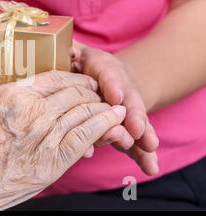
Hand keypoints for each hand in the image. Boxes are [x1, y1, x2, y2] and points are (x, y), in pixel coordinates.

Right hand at [0, 71, 126, 209]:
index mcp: (8, 94)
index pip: (52, 77)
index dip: (72, 77)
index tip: (80, 80)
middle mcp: (29, 110)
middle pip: (72, 93)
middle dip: (90, 90)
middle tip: (100, 92)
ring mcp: (41, 135)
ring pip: (82, 112)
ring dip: (103, 107)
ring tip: (116, 107)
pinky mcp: (49, 162)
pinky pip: (84, 137)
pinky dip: (103, 126)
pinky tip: (115, 121)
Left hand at [71, 41, 158, 175]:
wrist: (107, 75)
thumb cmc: (84, 64)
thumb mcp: (78, 51)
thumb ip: (70, 49)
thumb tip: (65, 48)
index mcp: (104, 69)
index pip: (108, 76)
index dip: (111, 86)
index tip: (116, 97)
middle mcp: (118, 89)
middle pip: (128, 102)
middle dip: (132, 115)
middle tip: (136, 128)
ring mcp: (124, 109)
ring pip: (134, 123)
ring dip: (141, 136)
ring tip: (150, 148)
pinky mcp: (125, 126)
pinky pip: (133, 140)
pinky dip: (142, 154)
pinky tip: (150, 167)